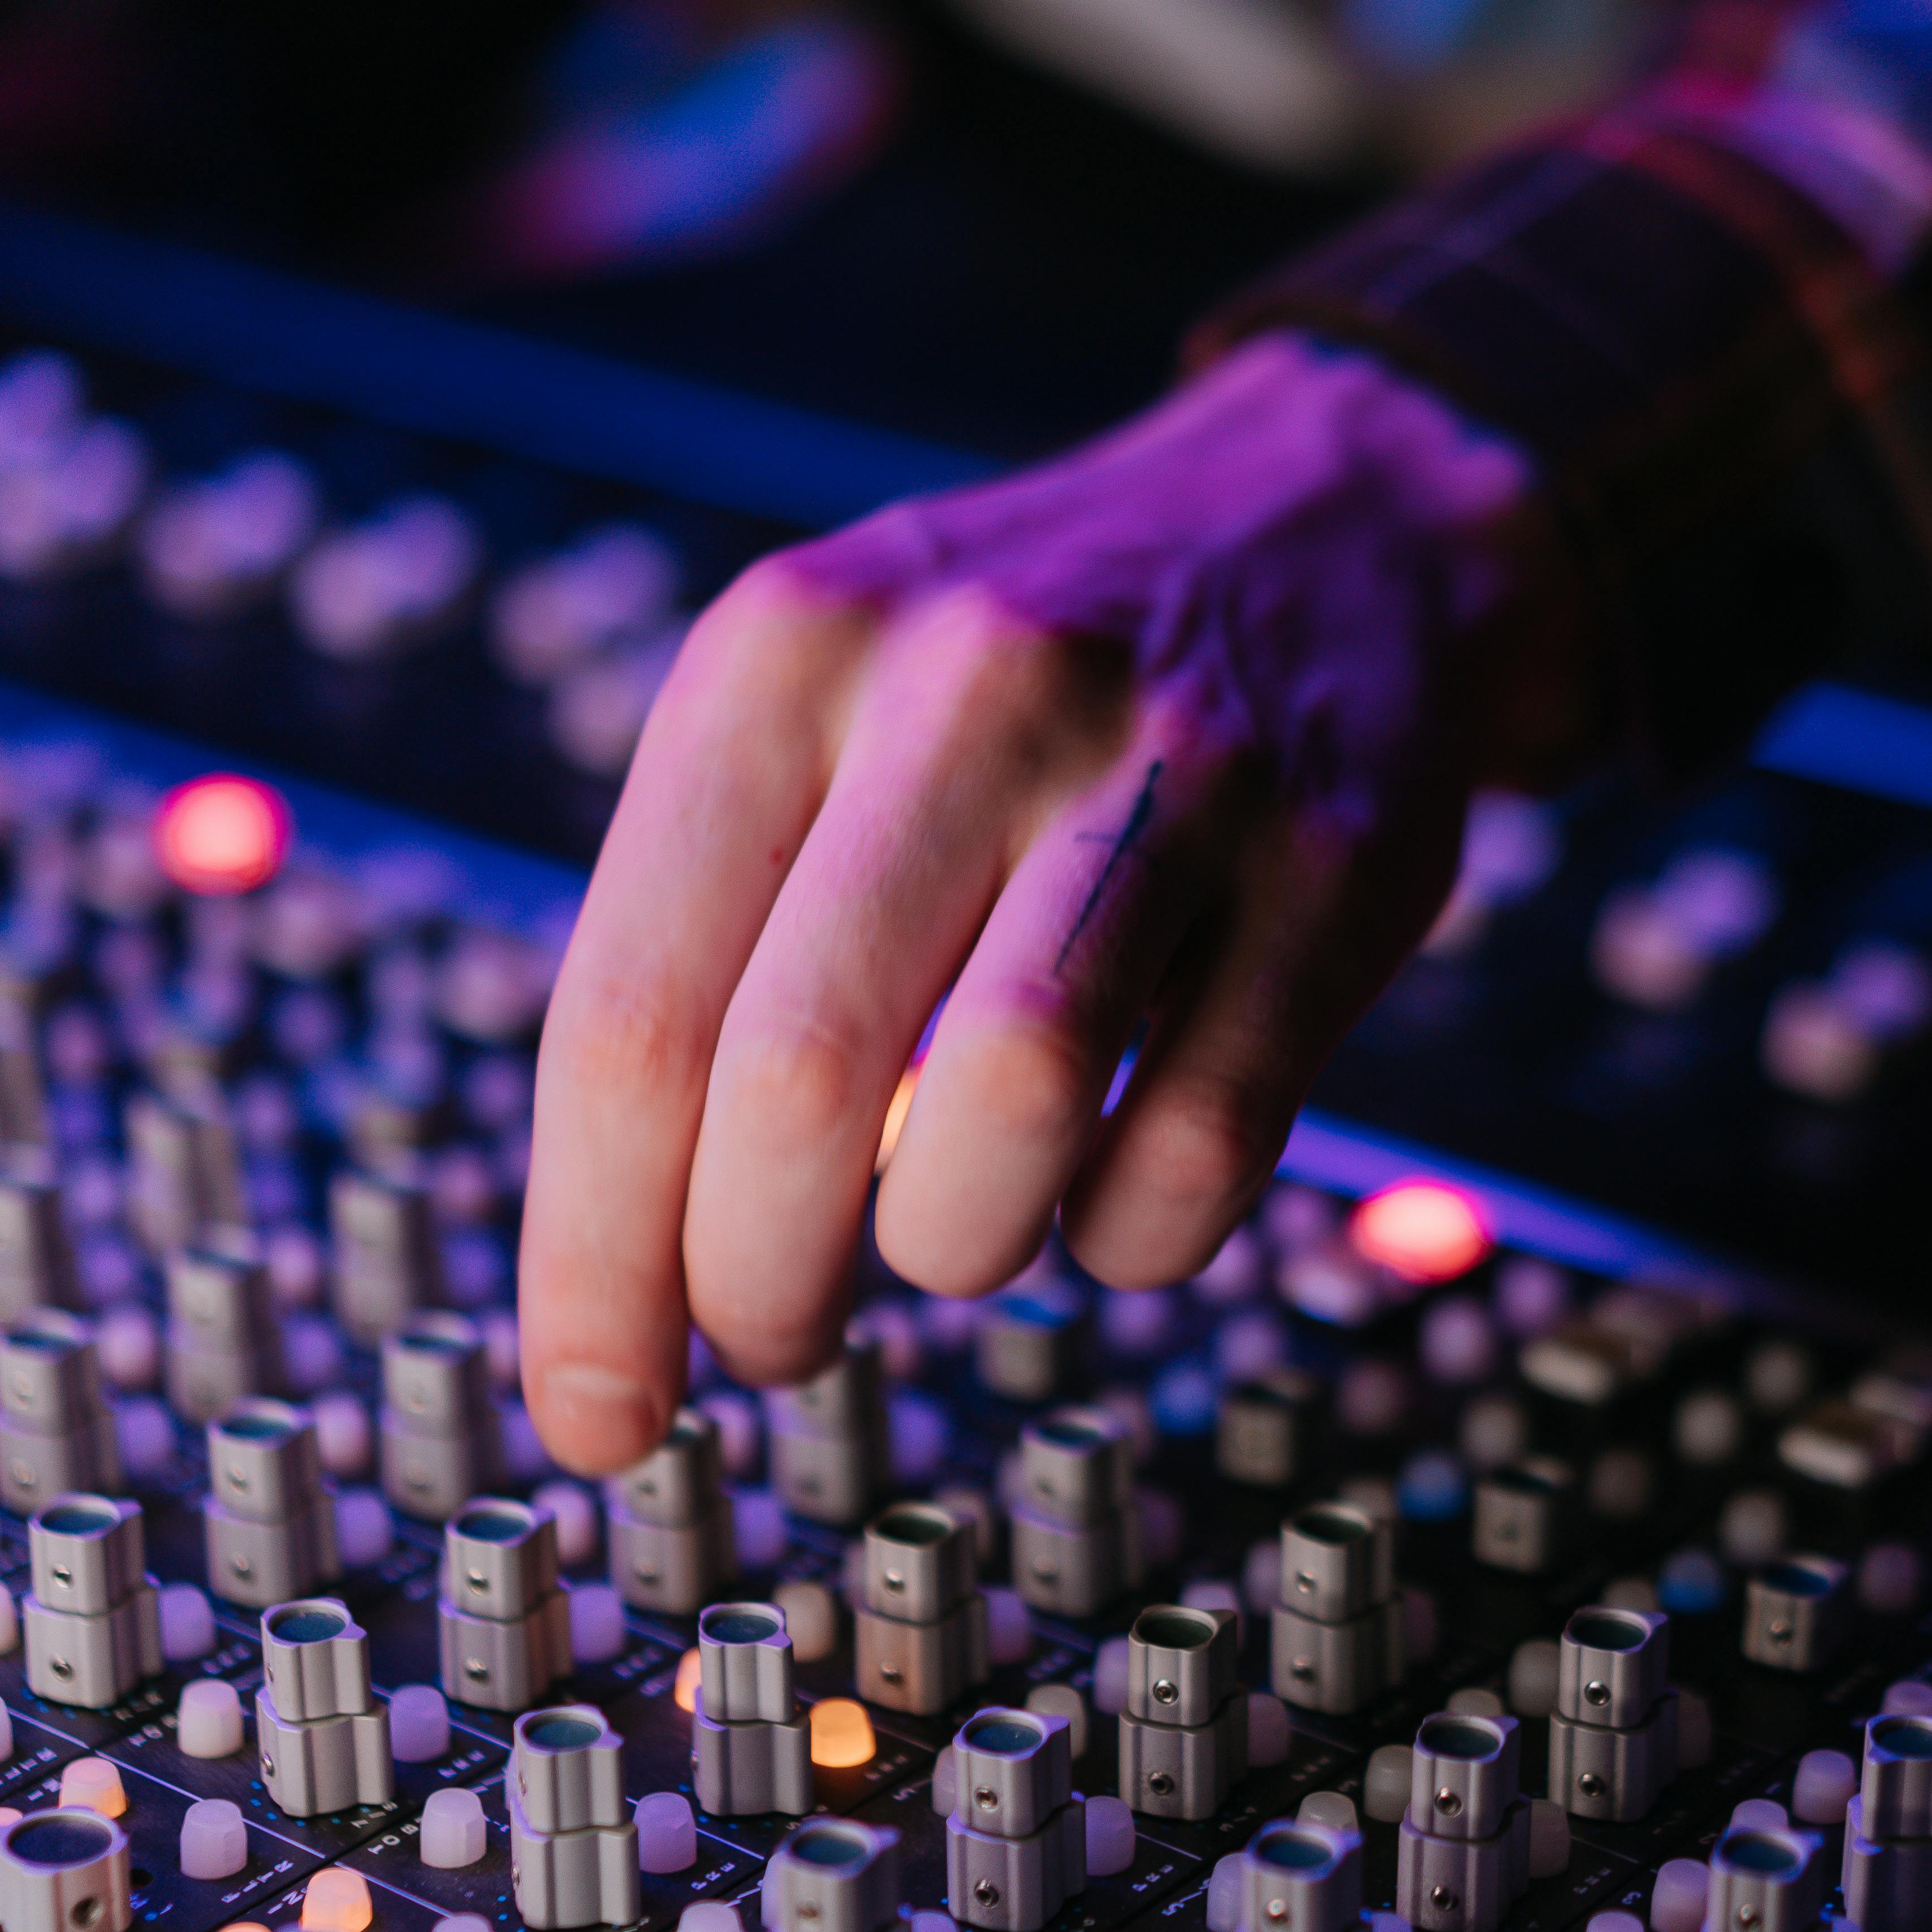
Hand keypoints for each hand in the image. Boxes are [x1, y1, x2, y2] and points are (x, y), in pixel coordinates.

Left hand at [518, 333, 1585, 1470]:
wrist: (1326, 519)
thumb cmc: (1020, 677)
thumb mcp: (819, 717)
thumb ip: (716, 949)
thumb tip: (639, 1268)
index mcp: (784, 657)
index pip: (631, 1013)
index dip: (593, 1259)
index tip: (592, 1412)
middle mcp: (966, 685)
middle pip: (800, 1079)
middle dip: (758, 1282)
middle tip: (770, 1336)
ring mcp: (1170, 769)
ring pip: (1008, 1114)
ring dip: (952, 1252)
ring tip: (949, 1238)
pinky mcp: (1338, 866)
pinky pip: (1203, 1148)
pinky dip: (1130, 1234)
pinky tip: (1106, 1187)